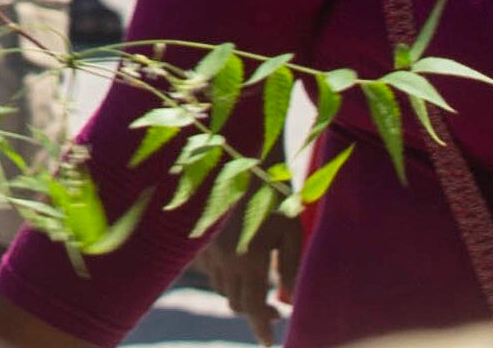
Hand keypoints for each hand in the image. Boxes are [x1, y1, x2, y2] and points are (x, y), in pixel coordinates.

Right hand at [199, 206, 300, 345]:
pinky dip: (225, 277)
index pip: (254, 310)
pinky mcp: (200, 241)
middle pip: (237, 304)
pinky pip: (211, 272)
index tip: (271, 343)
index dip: (262, 330)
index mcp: (250, 260)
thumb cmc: (276, 197)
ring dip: (241, 293)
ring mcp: (209, 251)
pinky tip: (239, 264)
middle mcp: (226, 260)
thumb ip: (290, 270)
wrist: (242, 163)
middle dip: (256, 312)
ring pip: (223, 289)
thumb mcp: (292, 232)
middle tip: (275, 309)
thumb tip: (287, 302)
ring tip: (258, 282)